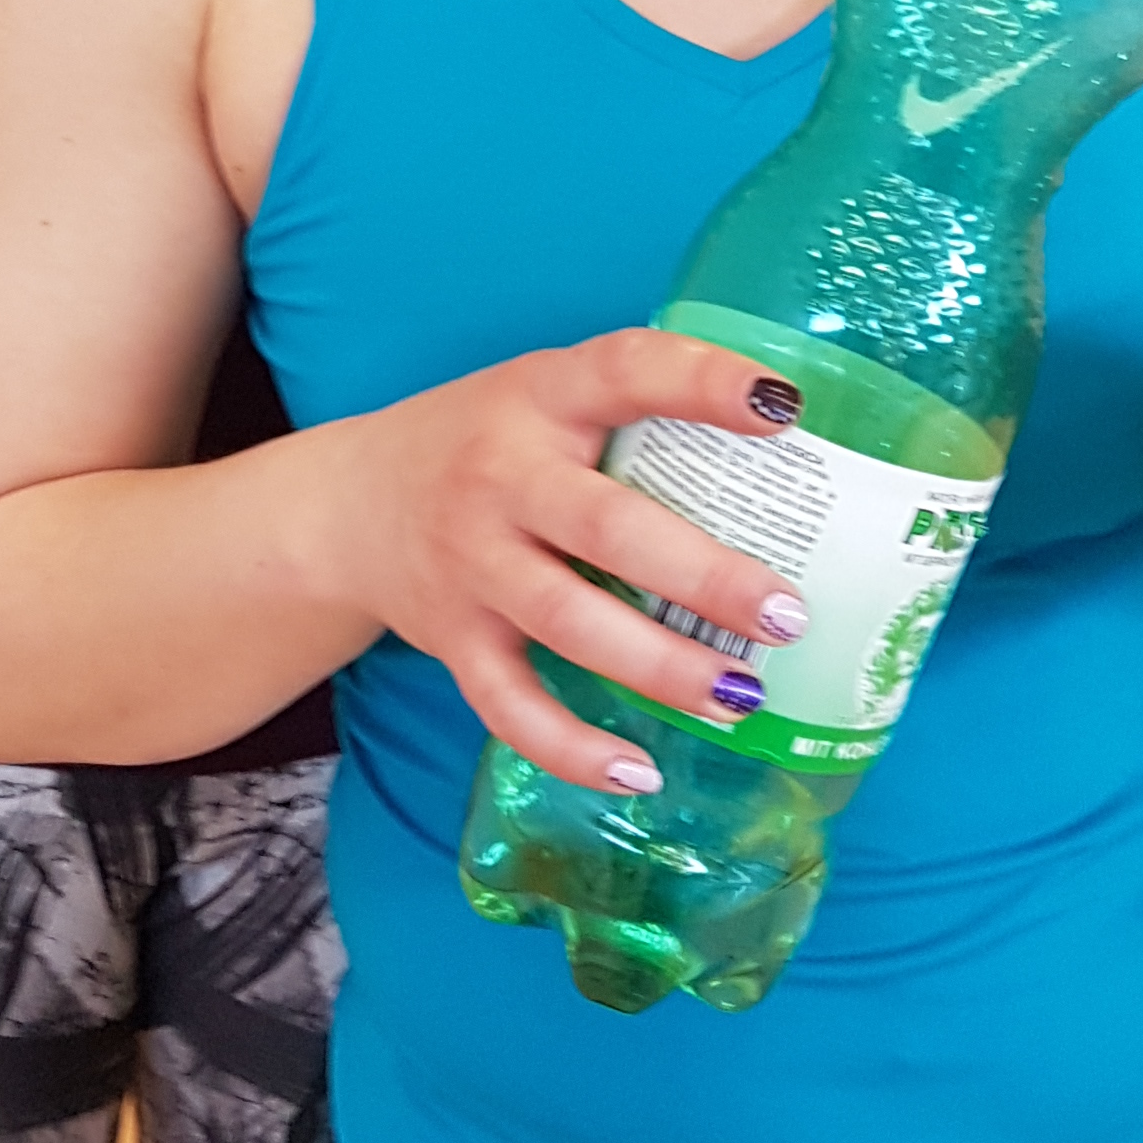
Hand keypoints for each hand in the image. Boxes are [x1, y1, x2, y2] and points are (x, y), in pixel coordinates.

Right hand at [339, 332, 817, 789]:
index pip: (625, 370)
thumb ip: (636, 410)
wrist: (347, 506)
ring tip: (742, 697)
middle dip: (704, 576)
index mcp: (542, 396)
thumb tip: (796, 435)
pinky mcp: (452, 638)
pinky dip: (572, 747)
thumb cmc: (483, 442)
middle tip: (786, 611)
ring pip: (569, 622)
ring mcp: (472, 562)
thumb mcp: (545, 392)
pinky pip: (509, 705)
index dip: (702, 382)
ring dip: (662, 668)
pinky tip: (638, 772)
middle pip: (607, 527)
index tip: (784, 404)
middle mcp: (502, 476)